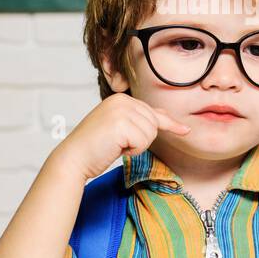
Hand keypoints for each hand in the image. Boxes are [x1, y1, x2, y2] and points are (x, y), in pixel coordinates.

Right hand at [52, 92, 190, 181]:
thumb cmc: (94, 147)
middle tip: (118, 144)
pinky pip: (144, 141)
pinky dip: (133, 151)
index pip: (151, 111)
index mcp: (120, 99)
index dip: (169, 123)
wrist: (73, 158)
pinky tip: (115, 148)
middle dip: (141, 140)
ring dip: (136, 146)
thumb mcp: (119, 128)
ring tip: (115, 145)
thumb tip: (165, 120)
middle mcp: (121, 100)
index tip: (184, 130)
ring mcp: (121, 110)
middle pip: (154, 123)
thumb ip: (139, 121)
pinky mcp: (121, 123)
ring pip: (151, 133)